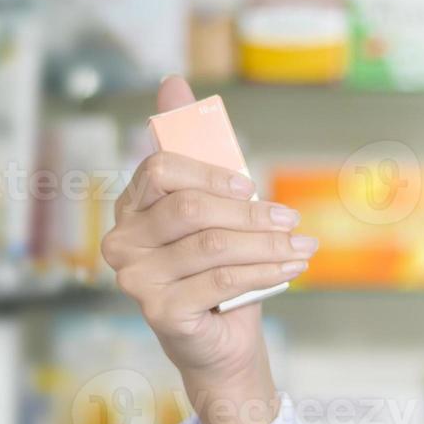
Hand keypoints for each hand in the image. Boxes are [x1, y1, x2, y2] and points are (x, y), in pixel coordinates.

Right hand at [99, 76, 314, 423]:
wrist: (221, 341)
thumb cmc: (216, 267)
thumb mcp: (212, 202)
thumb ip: (194, 145)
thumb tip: (171, 82)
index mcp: (128, 209)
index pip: (161, 169)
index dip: (211, 173)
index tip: (248, 187)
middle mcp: (120, 244)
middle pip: (190, 208)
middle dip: (250, 213)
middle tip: (290, 221)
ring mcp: (134, 280)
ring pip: (212, 245)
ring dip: (267, 244)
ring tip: (302, 246)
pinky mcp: (158, 312)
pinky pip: (221, 280)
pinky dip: (265, 272)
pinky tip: (292, 268)